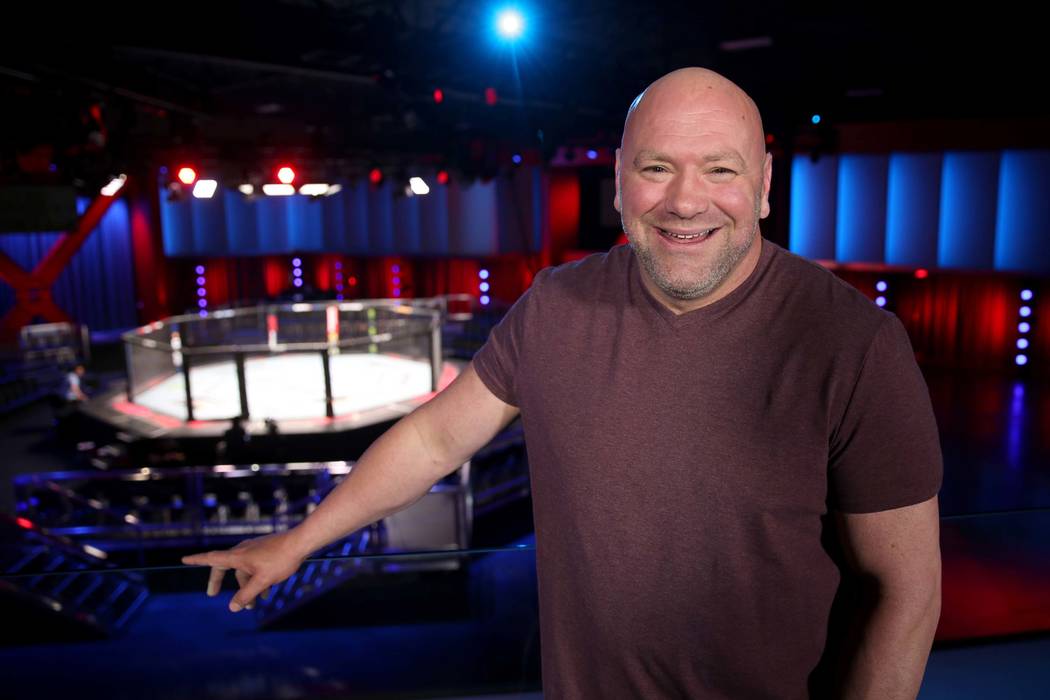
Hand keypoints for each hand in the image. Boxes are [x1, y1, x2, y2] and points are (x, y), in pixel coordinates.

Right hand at [181, 531, 307, 611]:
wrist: (301, 542)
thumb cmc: (281, 560)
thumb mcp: (262, 581)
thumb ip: (246, 595)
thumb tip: (233, 608)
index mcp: (238, 556)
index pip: (212, 559)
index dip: (196, 560)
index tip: (183, 560)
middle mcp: (243, 550)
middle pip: (225, 566)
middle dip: (220, 581)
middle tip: (212, 594)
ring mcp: (254, 549)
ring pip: (244, 570)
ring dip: (246, 586)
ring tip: (255, 604)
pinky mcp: (265, 550)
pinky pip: (255, 567)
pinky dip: (256, 579)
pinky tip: (267, 592)